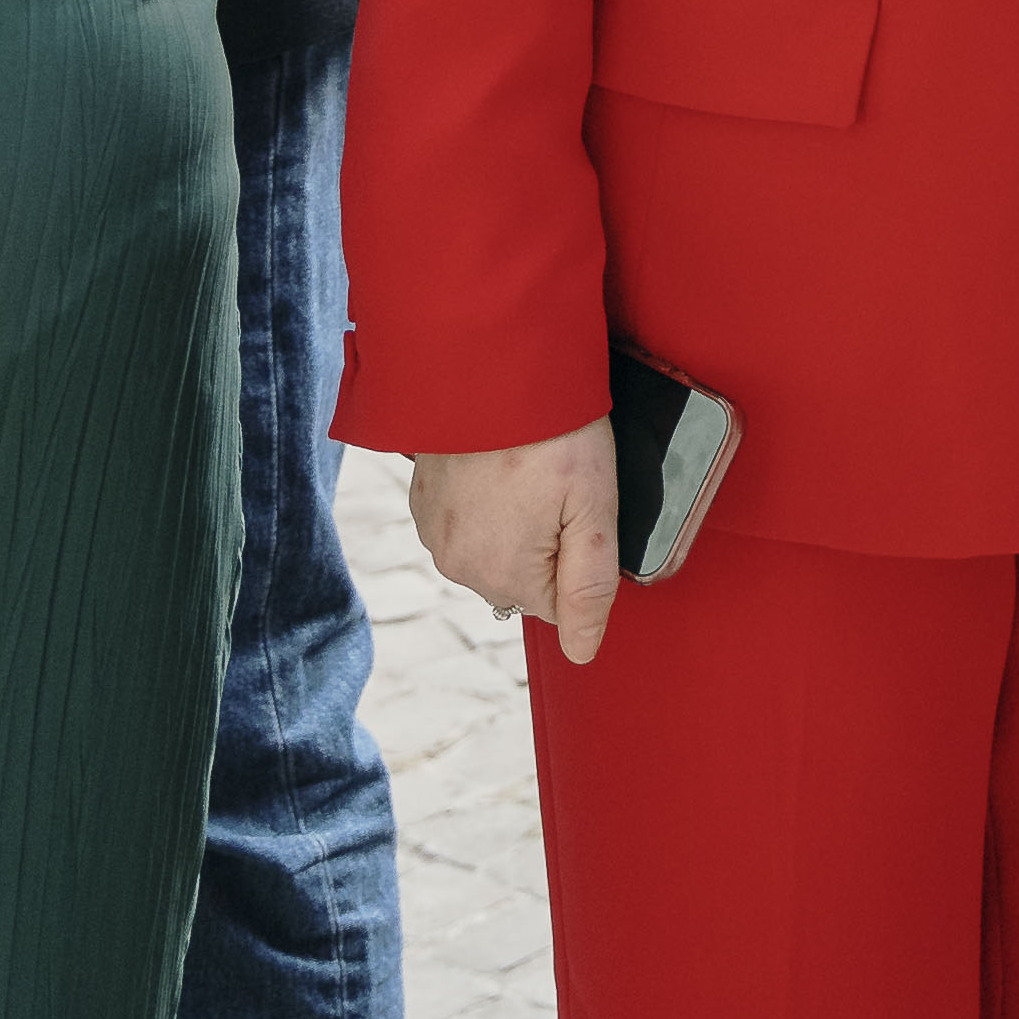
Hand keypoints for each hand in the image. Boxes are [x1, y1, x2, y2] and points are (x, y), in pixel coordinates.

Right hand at [411, 422, 621, 663]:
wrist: (490, 367)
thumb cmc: (553, 430)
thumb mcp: (595, 507)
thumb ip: (590, 588)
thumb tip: (583, 652)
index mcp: (505, 576)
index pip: (560, 603)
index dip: (581, 556)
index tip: (578, 507)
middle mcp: (460, 567)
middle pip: (525, 578)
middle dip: (547, 541)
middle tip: (556, 482)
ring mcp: (435, 534)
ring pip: (495, 550)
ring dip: (513, 521)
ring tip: (527, 468)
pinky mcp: (422, 503)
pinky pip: (467, 521)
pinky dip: (484, 502)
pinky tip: (499, 464)